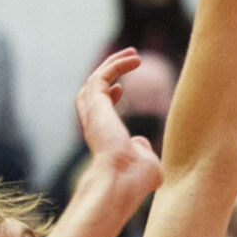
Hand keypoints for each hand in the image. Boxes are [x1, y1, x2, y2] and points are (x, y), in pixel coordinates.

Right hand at [75, 49, 163, 204]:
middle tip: (128, 60)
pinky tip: (135, 60)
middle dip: (107, 73)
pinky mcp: (96, 106)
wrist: (121, 182)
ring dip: (112, 64)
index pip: (97, 113)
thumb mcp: (145, 164)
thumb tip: (140, 143)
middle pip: (91, 92)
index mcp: (102, 139)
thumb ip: (142, 151)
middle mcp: (93, 126)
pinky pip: (102, 76)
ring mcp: (92, 115)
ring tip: (132, 53)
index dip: (108, 98)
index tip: (120, 89)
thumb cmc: (134, 181)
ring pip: (93, 81)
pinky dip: (116, 65)